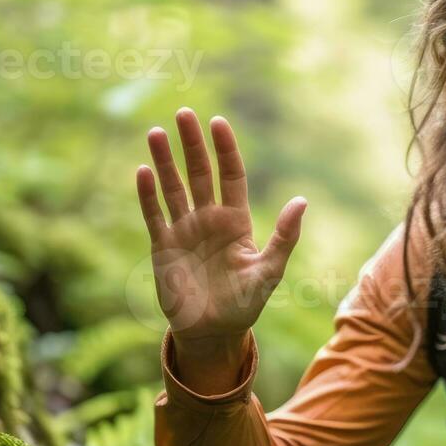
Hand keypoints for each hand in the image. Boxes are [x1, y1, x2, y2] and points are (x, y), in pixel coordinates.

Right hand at [135, 108, 305, 356]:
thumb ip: (285, 236)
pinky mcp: (162, 247)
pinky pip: (154, 215)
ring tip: (155, 132)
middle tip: (183, 113)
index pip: (230, 175)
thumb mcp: (269, 270)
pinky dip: (148, 195)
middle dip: (191, 144)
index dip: (225, 149)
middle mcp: (208, 219)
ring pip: (172, 188)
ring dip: (164, 161)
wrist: (212, 332)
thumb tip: (302, 200)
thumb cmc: (244, 304)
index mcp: (235, 221)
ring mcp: (183, 231)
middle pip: (198, 173)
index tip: (218, 122)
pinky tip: (143, 171)